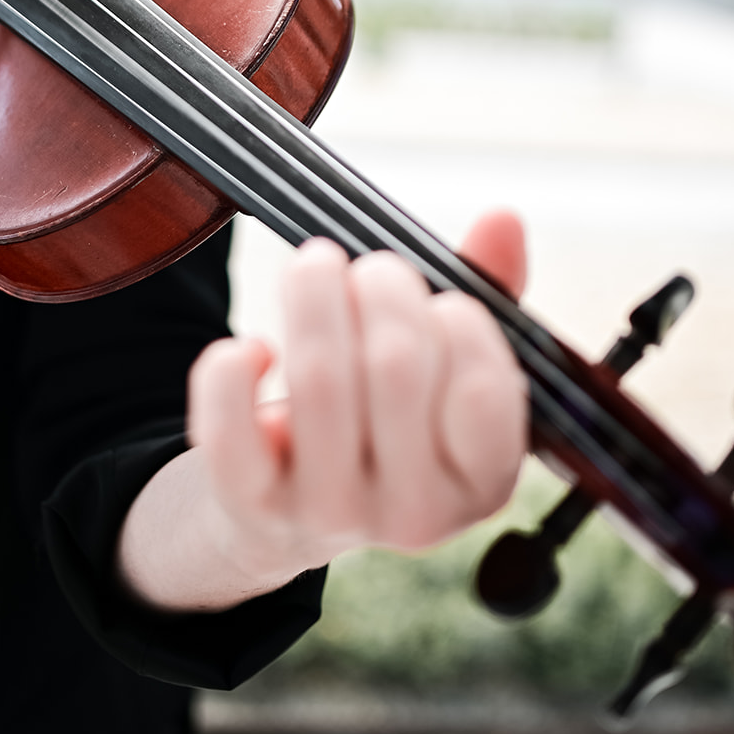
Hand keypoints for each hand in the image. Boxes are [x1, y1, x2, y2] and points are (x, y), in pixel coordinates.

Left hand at [186, 212, 527, 590]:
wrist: (296, 512)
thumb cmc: (388, 417)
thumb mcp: (448, 369)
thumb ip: (487, 292)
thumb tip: (502, 218)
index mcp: (481, 481)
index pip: (485, 389)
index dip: (460, 320)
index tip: (439, 300)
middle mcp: (415, 515)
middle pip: (397, 365)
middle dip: (381, 286)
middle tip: (368, 268)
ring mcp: (330, 513)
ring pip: (318, 381)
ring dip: (313, 297)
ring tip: (314, 268)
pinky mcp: (253, 505)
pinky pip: (231, 429)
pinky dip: (232, 369)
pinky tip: (253, 352)